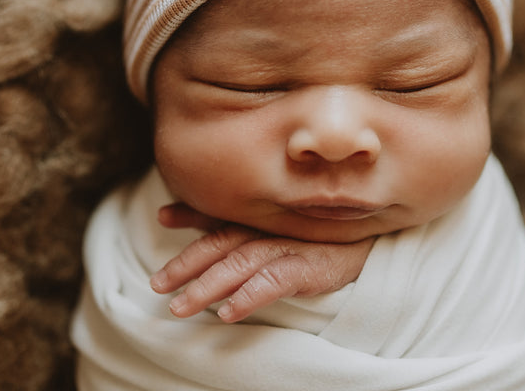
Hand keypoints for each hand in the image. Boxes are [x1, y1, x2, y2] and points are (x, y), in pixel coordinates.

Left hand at [150, 203, 374, 322]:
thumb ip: (216, 218)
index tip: (163, 217)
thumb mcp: (263, 224)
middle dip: (188, 263)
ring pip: (242, 263)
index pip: (220, 217)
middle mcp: (270, 228)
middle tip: (158, 285)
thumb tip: (165, 212)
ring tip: (182, 306)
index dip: (191, 215)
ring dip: (210, 285)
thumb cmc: (310, 233)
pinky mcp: (309, 268)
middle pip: (223, 243)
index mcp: (258, 218)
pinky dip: (251, 294)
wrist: (367, 243)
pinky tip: (229, 312)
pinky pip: (275, 281)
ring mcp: (289, 246)